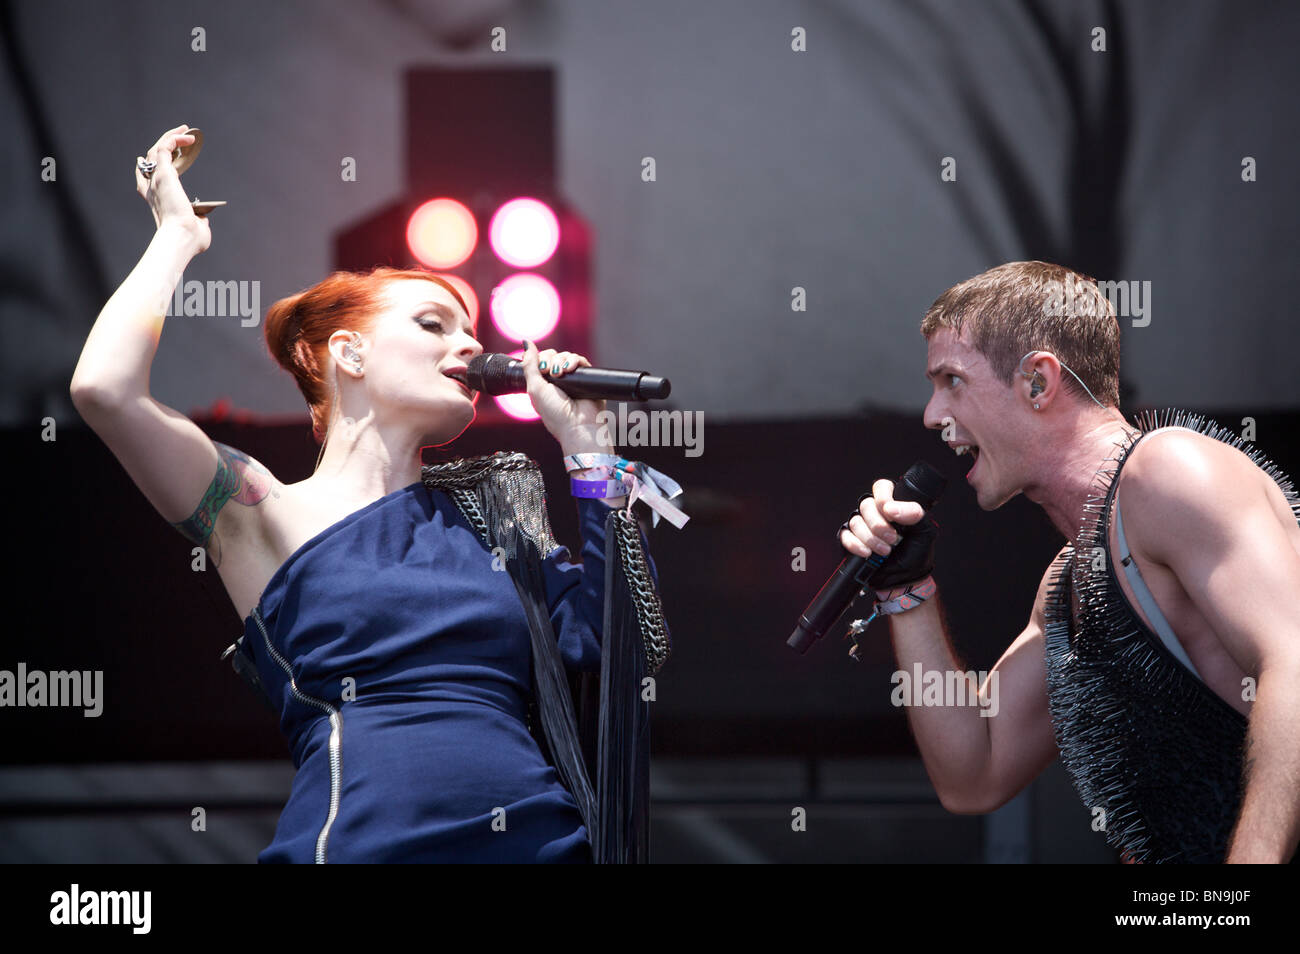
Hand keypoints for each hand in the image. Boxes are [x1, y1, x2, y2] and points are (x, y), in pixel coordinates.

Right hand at [134, 124, 209, 250]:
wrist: (182, 237)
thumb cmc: (189, 240)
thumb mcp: (194, 228)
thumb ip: (196, 220)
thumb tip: (201, 218)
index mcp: (155, 200)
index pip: (146, 178)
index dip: (149, 165)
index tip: (157, 157)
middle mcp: (151, 188)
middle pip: (151, 159)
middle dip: (164, 144)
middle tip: (180, 135)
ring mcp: (155, 179)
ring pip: (156, 150)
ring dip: (170, 136)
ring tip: (185, 129)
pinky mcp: (163, 173)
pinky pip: (164, 147)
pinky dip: (174, 139)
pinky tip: (188, 137)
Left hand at [518, 340, 609, 455]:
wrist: (577, 425)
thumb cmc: (555, 413)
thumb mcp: (534, 388)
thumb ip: (529, 365)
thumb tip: (526, 342)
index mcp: (543, 383)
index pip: (540, 360)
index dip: (540, 359)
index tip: (542, 370)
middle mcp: (558, 380)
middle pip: (553, 355)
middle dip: (550, 360)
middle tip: (551, 374)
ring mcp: (572, 378)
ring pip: (566, 356)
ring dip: (561, 361)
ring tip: (561, 374)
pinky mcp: (586, 377)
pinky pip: (580, 360)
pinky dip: (574, 361)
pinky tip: (570, 369)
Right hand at [839, 478, 937, 588]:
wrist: (904, 579)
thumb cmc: (916, 553)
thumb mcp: (925, 531)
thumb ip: (914, 513)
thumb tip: (891, 508)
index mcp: (893, 504)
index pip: (881, 487)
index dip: (883, 498)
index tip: (891, 514)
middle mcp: (876, 513)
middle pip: (866, 505)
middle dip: (879, 525)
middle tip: (893, 538)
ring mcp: (863, 526)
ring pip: (856, 522)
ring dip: (871, 539)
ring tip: (885, 550)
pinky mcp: (852, 540)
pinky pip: (845, 536)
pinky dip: (856, 545)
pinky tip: (868, 553)